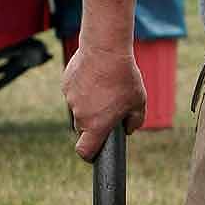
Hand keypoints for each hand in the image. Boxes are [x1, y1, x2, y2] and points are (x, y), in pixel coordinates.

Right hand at [61, 43, 146, 160]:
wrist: (105, 50)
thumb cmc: (124, 78)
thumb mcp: (139, 102)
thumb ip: (135, 121)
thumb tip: (128, 130)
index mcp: (97, 125)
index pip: (84, 151)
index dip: (88, 155)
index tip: (94, 152)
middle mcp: (80, 116)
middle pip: (83, 128)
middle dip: (93, 124)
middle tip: (109, 109)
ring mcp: (70, 100)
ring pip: (79, 109)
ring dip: (89, 104)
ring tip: (104, 87)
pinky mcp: (65, 85)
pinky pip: (74, 93)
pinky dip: (82, 89)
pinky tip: (94, 77)